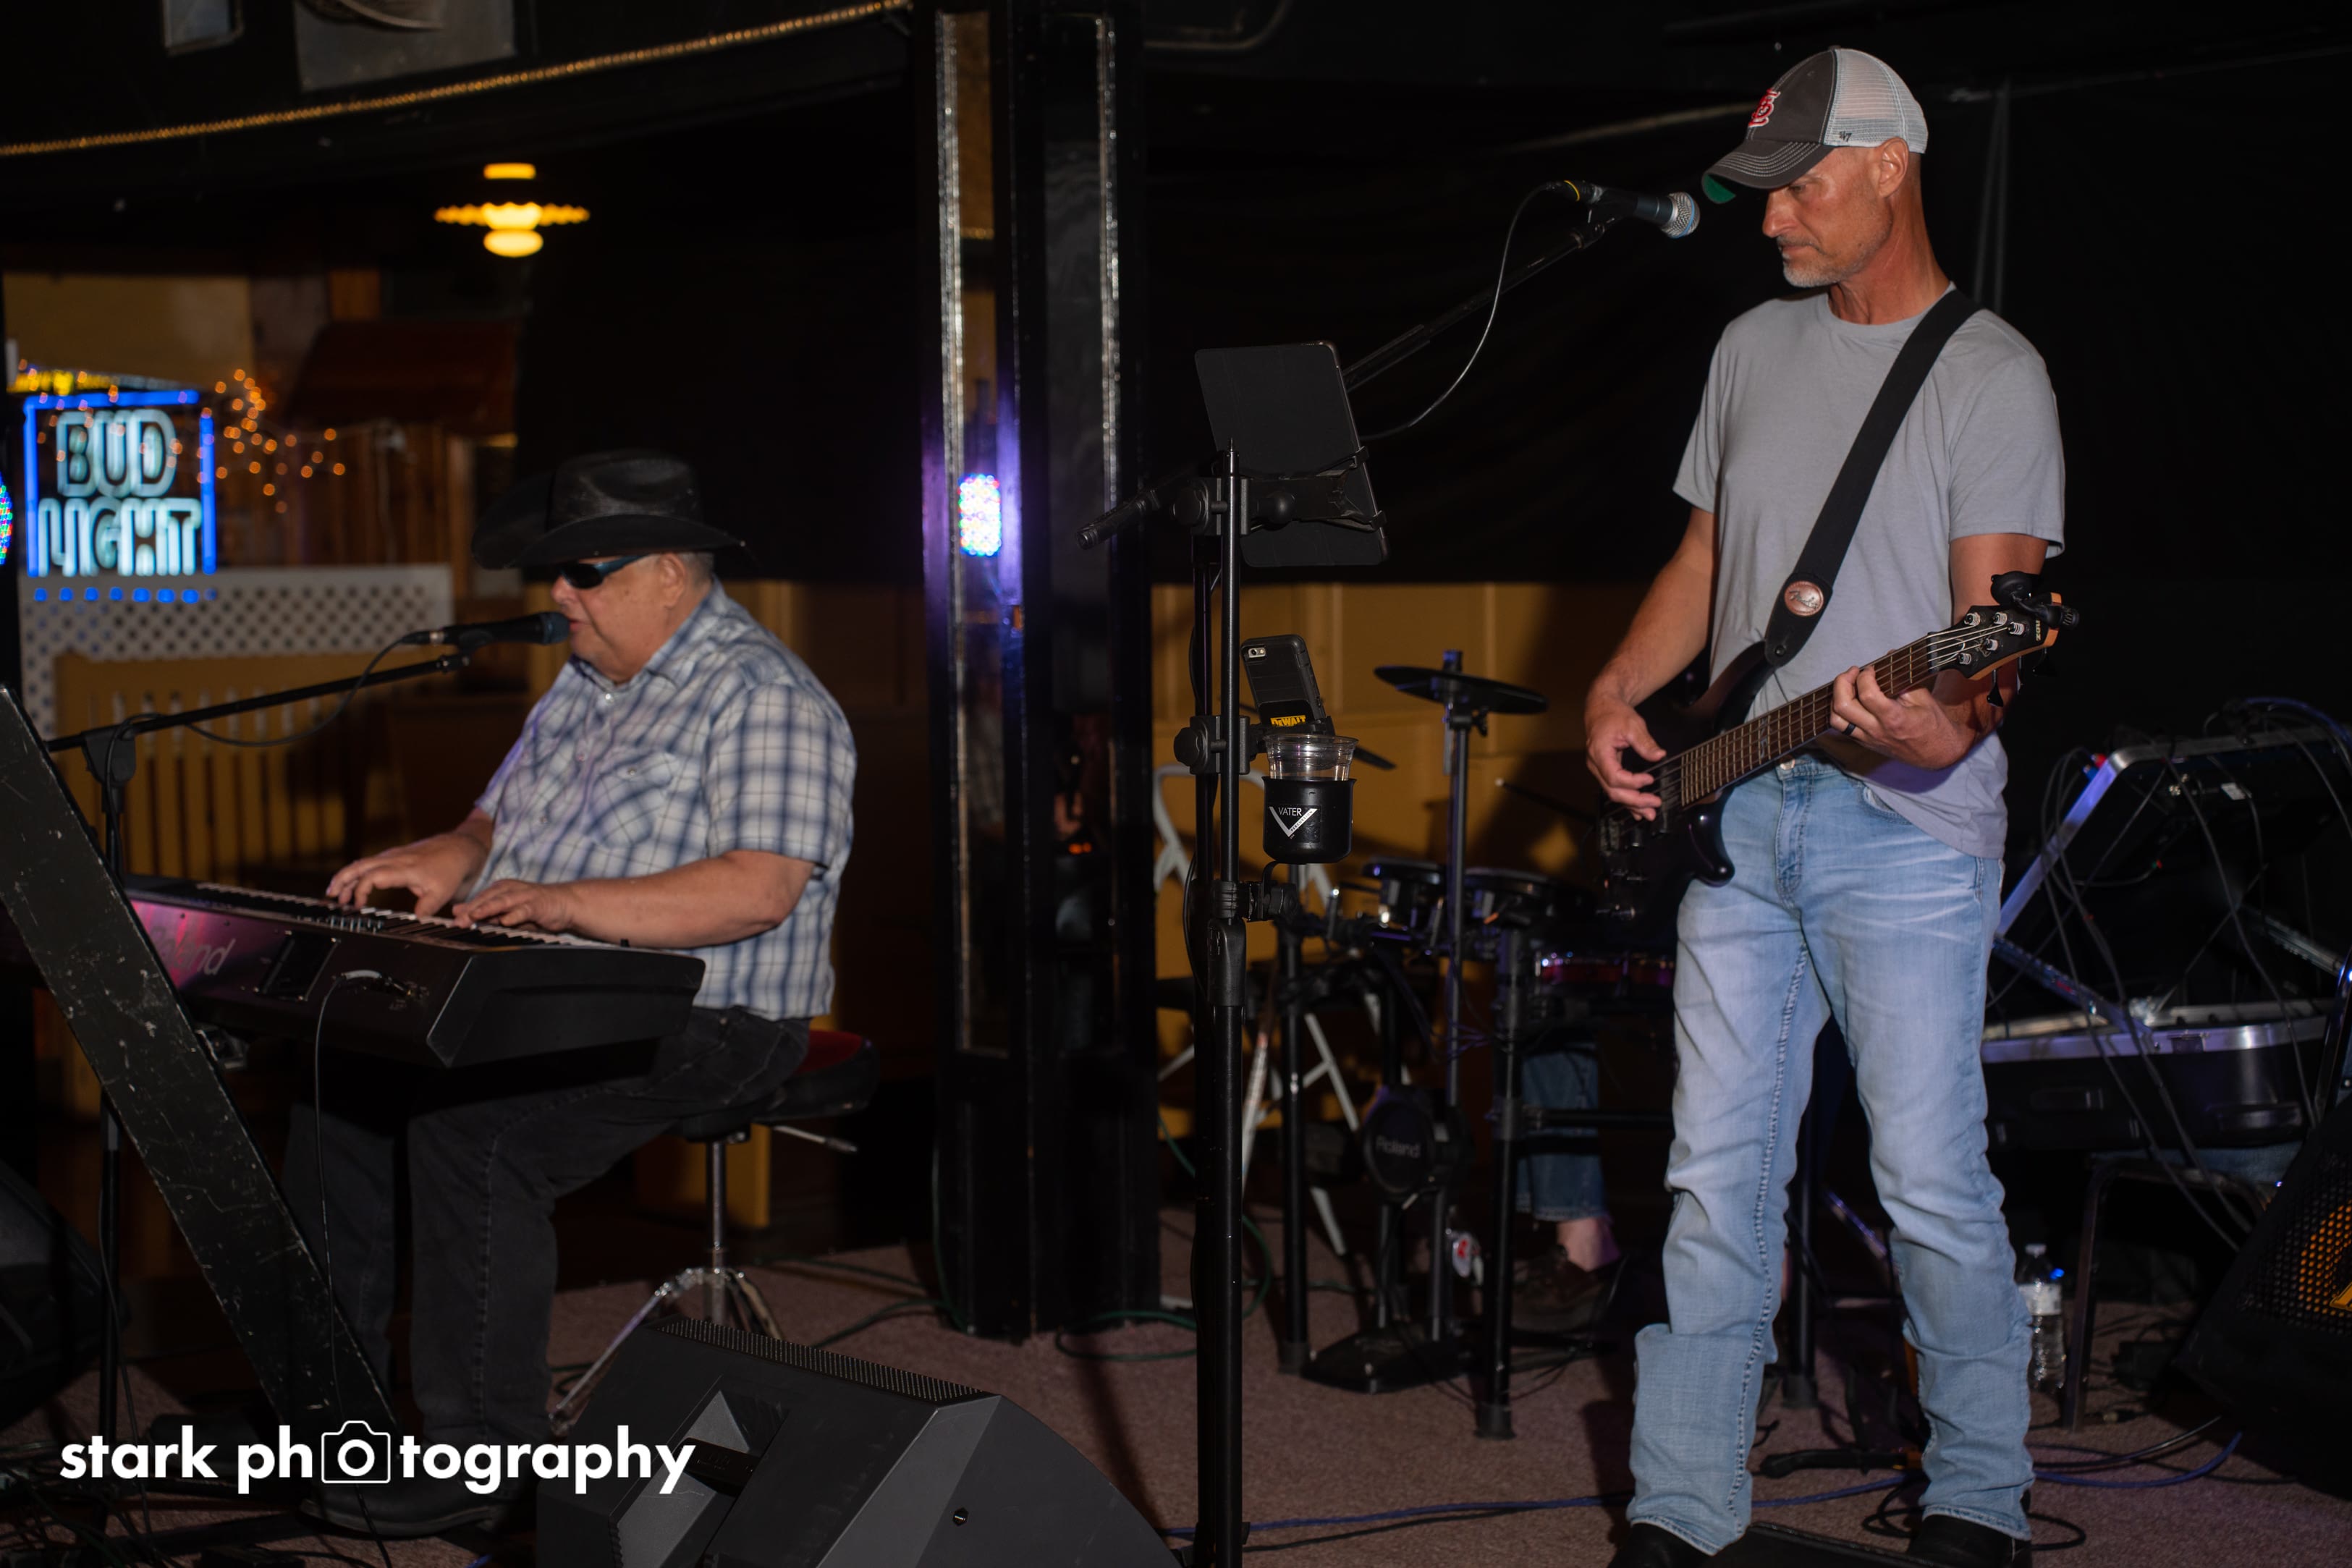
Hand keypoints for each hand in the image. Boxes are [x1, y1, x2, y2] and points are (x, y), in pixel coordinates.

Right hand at [327, 832, 488, 916]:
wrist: (460, 848)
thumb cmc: (451, 868)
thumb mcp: (442, 892)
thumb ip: (425, 908)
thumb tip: (413, 920)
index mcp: (403, 868)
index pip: (373, 877)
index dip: (361, 891)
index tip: (357, 906)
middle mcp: (394, 859)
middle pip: (360, 866)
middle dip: (342, 880)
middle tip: (331, 896)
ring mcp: (392, 856)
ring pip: (362, 863)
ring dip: (346, 877)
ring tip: (334, 893)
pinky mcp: (393, 856)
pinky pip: (370, 863)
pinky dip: (357, 873)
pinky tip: (351, 884)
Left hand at [451, 880, 582, 932]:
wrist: (565, 903)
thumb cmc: (534, 907)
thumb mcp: (506, 909)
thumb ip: (484, 911)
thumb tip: (459, 912)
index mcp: (502, 889)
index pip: (480, 898)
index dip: (466, 908)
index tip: (452, 919)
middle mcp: (511, 889)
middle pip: (488, 898)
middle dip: (472, 909)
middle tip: (458, 920)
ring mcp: (524, 896)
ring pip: (503, 901)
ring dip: (488, 908)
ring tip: (475, 915)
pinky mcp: (538, 904)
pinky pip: (524, 910)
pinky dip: (514, 915)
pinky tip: (506, 921)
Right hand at [1584, 694, 1667, 818]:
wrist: (1602, 707)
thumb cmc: (1614, 714)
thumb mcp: (1633, 725)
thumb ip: (1645, 743)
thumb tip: (1658, 756)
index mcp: (1599, 753)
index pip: (1614, 776)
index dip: (1633, 782)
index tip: (1650, 779)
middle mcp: (1595, 764)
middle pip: (1613, 790)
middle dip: (1634, 800)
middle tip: (1654, 803)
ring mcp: (1598, 768)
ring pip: (1613, 793)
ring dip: (1631, 805)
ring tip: (1648, 814)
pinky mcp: (1605, 769)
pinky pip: (1614, 788)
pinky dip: (1626, 800)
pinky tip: (1636, 810)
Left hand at [1828, 664, 1972, 770]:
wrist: (1937, 753)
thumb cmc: (1934, 726)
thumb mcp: (1924, 699)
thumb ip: (1903, 678)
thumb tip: (1888, 656)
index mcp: (1894, 718)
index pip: (1867, 694)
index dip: (1864, 676)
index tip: (1871, 669)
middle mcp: (1876, 730)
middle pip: (1842, 707)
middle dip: (1842, 683)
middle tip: (1853, 672)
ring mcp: (1868, 739)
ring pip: (1836, 719)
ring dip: (1836, 698)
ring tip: (1848, 685)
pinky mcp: (1864, 743)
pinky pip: (1841, 727)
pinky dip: (1840, 710)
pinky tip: (1850, 699)